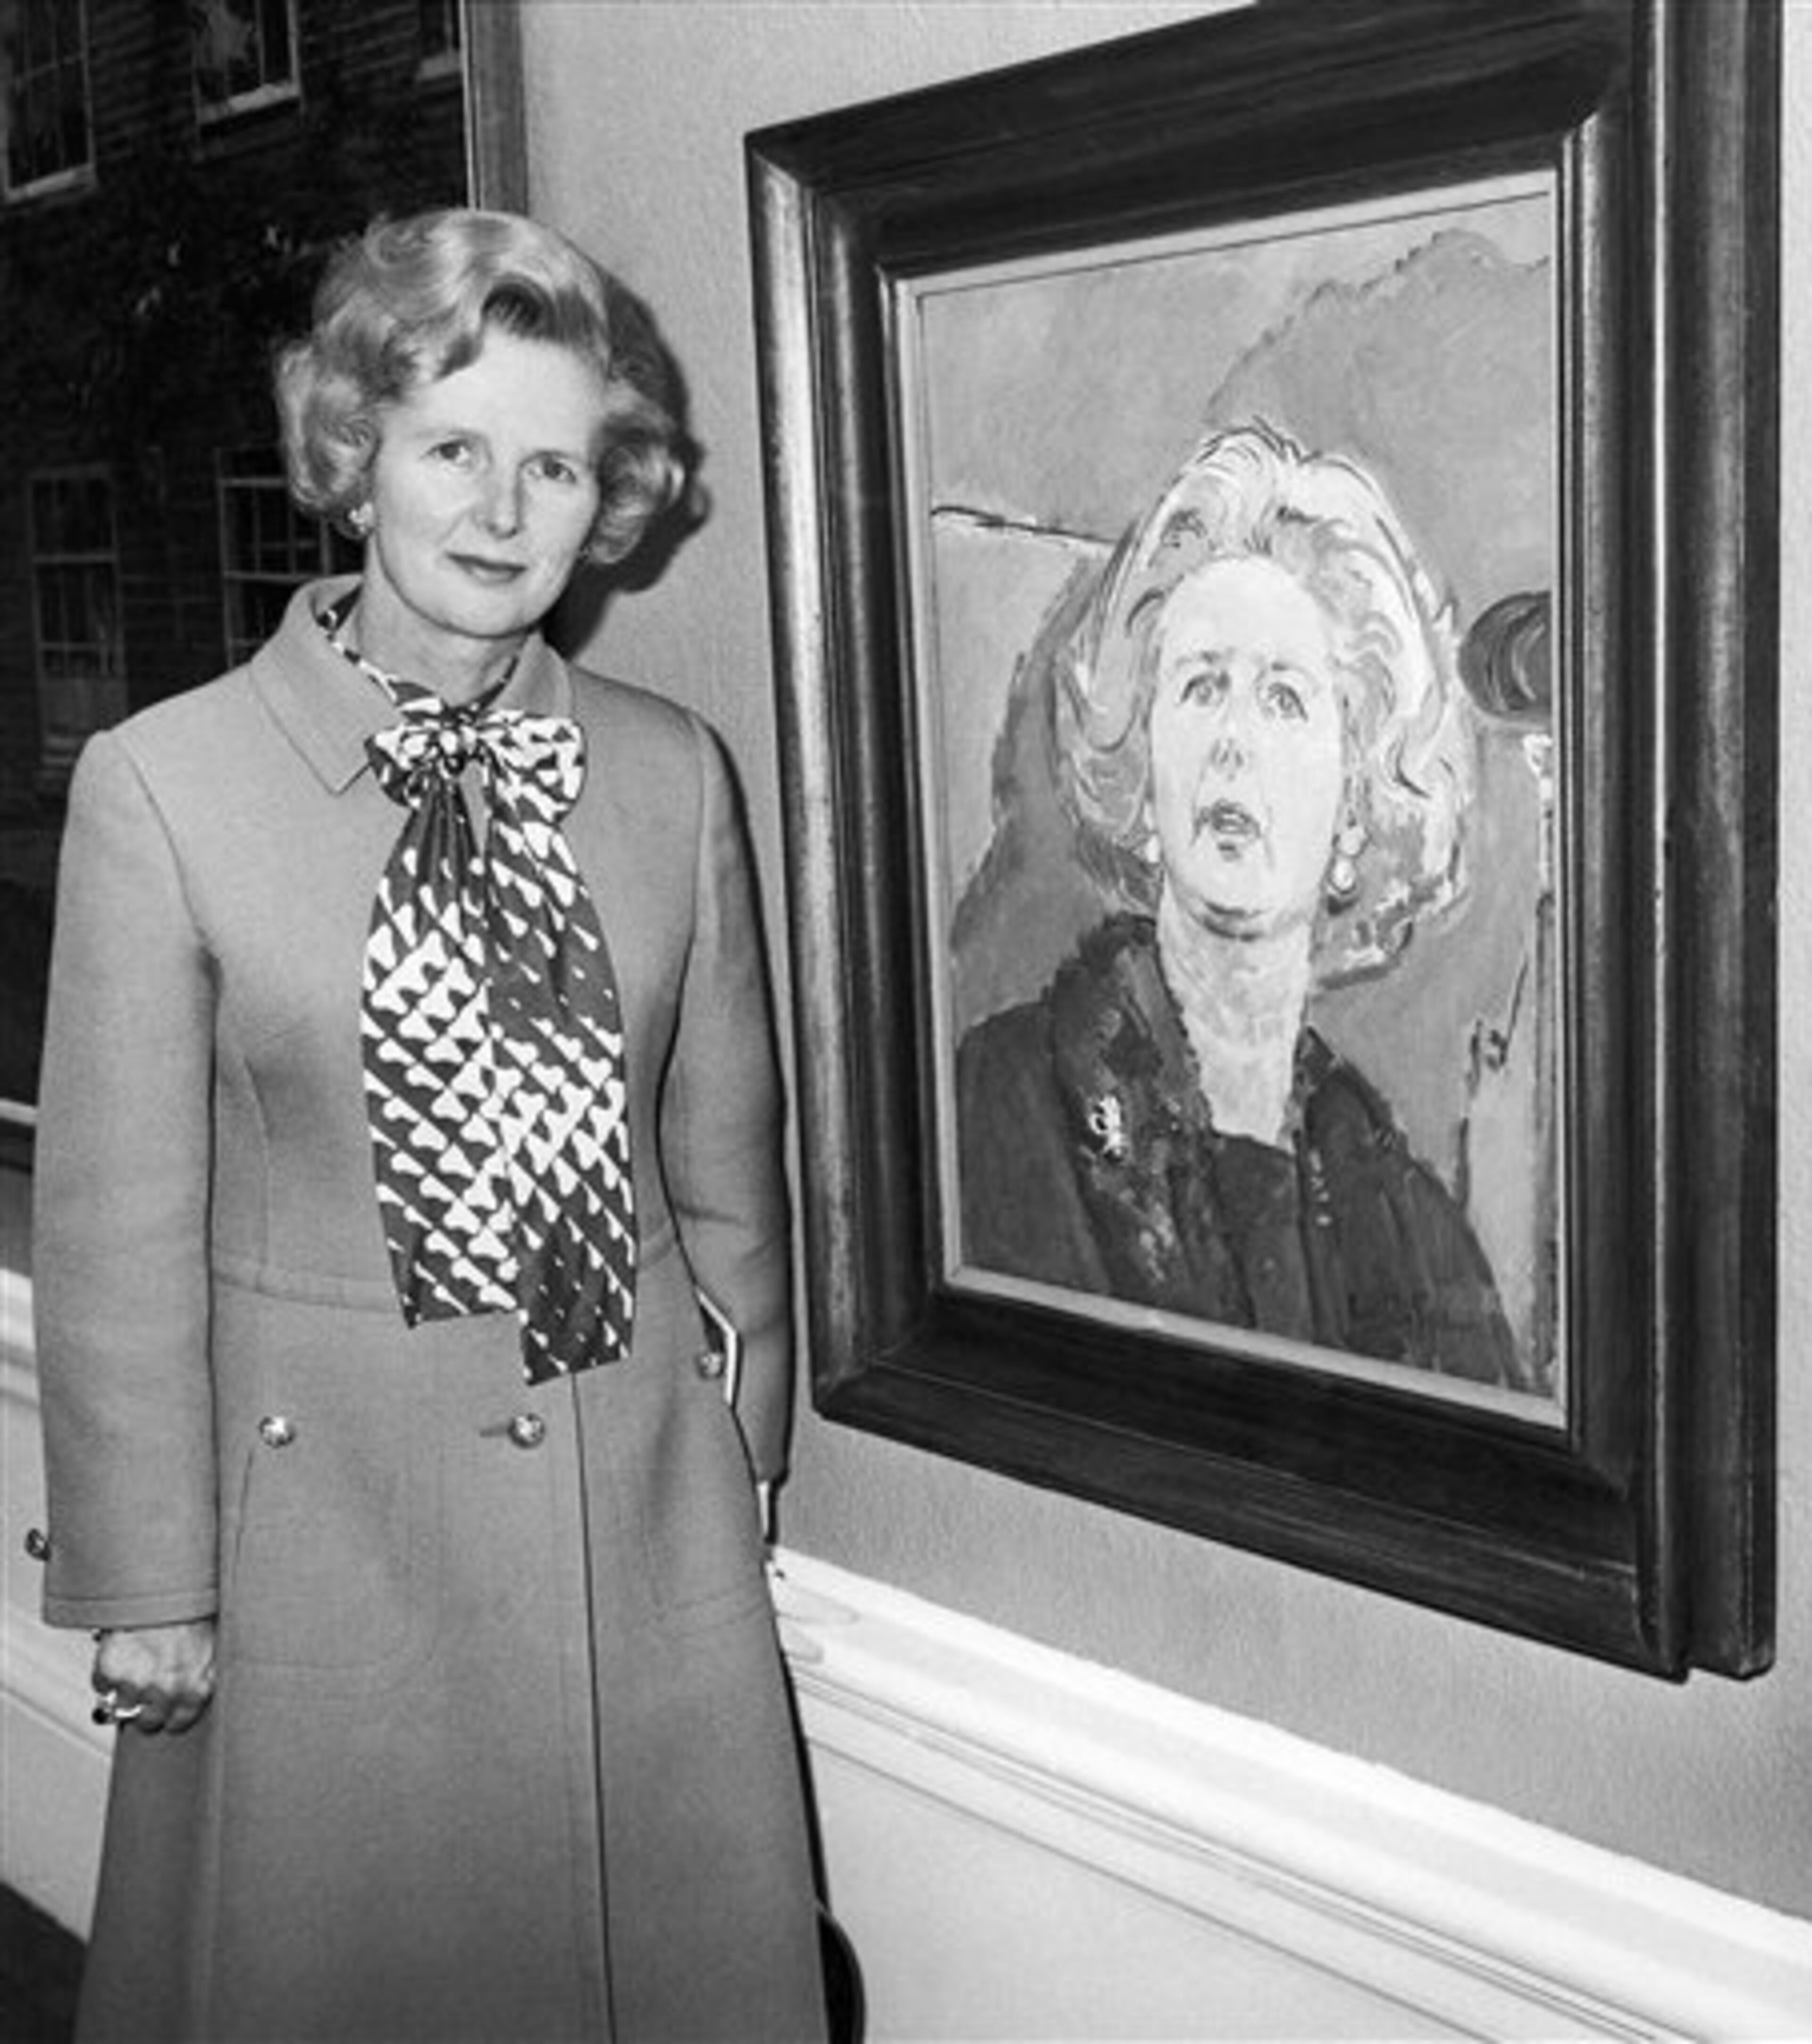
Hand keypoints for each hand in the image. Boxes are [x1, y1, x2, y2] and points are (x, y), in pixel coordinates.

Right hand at [91, 1618, 216, 1735]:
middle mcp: (169, 1691)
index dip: (169, 1712)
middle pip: (148, 1723)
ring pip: (121, 1710)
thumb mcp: (211, 1644)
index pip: (178, 1724)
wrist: (166, 1582)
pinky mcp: (111, 1672)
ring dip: (123, 1693)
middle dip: (145, 1708)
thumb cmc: (191, 1608)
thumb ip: (202, 1674)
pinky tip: (120, 1652)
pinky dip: (106, 1672)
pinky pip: (101, 1685)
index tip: (164, 1704)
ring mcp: (138, 1683)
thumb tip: (190, 1696)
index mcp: (198, 1687)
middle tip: (145, 1686)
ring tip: (133, 1667)